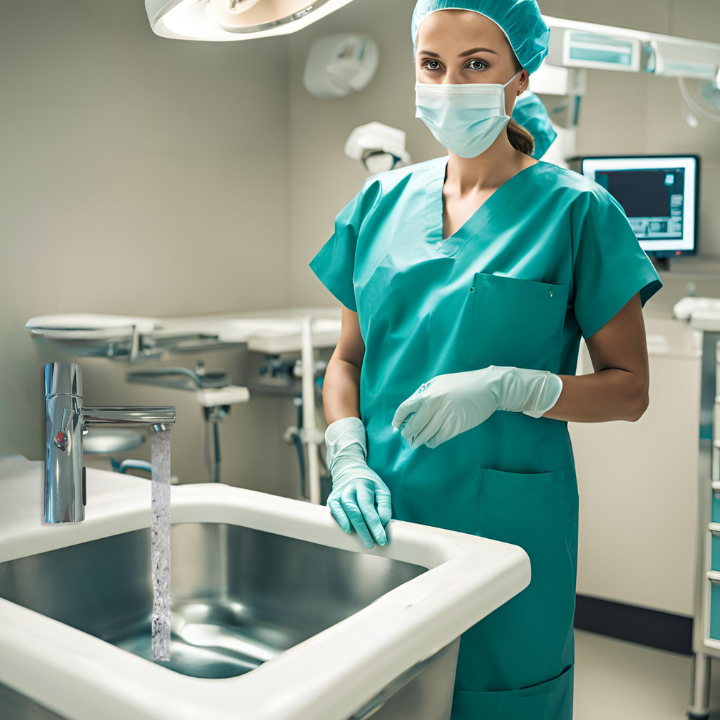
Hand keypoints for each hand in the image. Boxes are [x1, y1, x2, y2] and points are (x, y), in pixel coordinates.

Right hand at [325, 417, 391, 548]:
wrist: (350, 470)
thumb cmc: (370, 484)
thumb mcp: (382, 490)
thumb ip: (384, 507)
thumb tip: (382, 524)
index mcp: (365, 485)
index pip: (370, 508)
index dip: (376, 525)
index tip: (382, 540)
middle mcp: (351, 489)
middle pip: (357, 511)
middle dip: (365, 530)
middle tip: (372, 545)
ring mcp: (340, 493)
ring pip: (346, 511)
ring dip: (355, 528)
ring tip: (365, 541)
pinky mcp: (332, 498)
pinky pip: (334, 511)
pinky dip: (341, 520)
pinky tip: (348, 530)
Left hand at [392, 366, 562, 449]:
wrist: (489, 387)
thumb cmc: (464, 384)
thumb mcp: (440, 382)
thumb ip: (425, 394)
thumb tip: (411, 408)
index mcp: (428, 393)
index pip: (405, 408)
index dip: (398, 419)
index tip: (396, 426)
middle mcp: (434, 404)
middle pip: (413, 426)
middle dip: (407, 434)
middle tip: (407, 438)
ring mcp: (445, 416)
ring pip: (424, 435)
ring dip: (418, 441)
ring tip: (417, 442)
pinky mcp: (456, 426)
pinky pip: (438, 439)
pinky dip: (432, 442)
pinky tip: (432, 440)